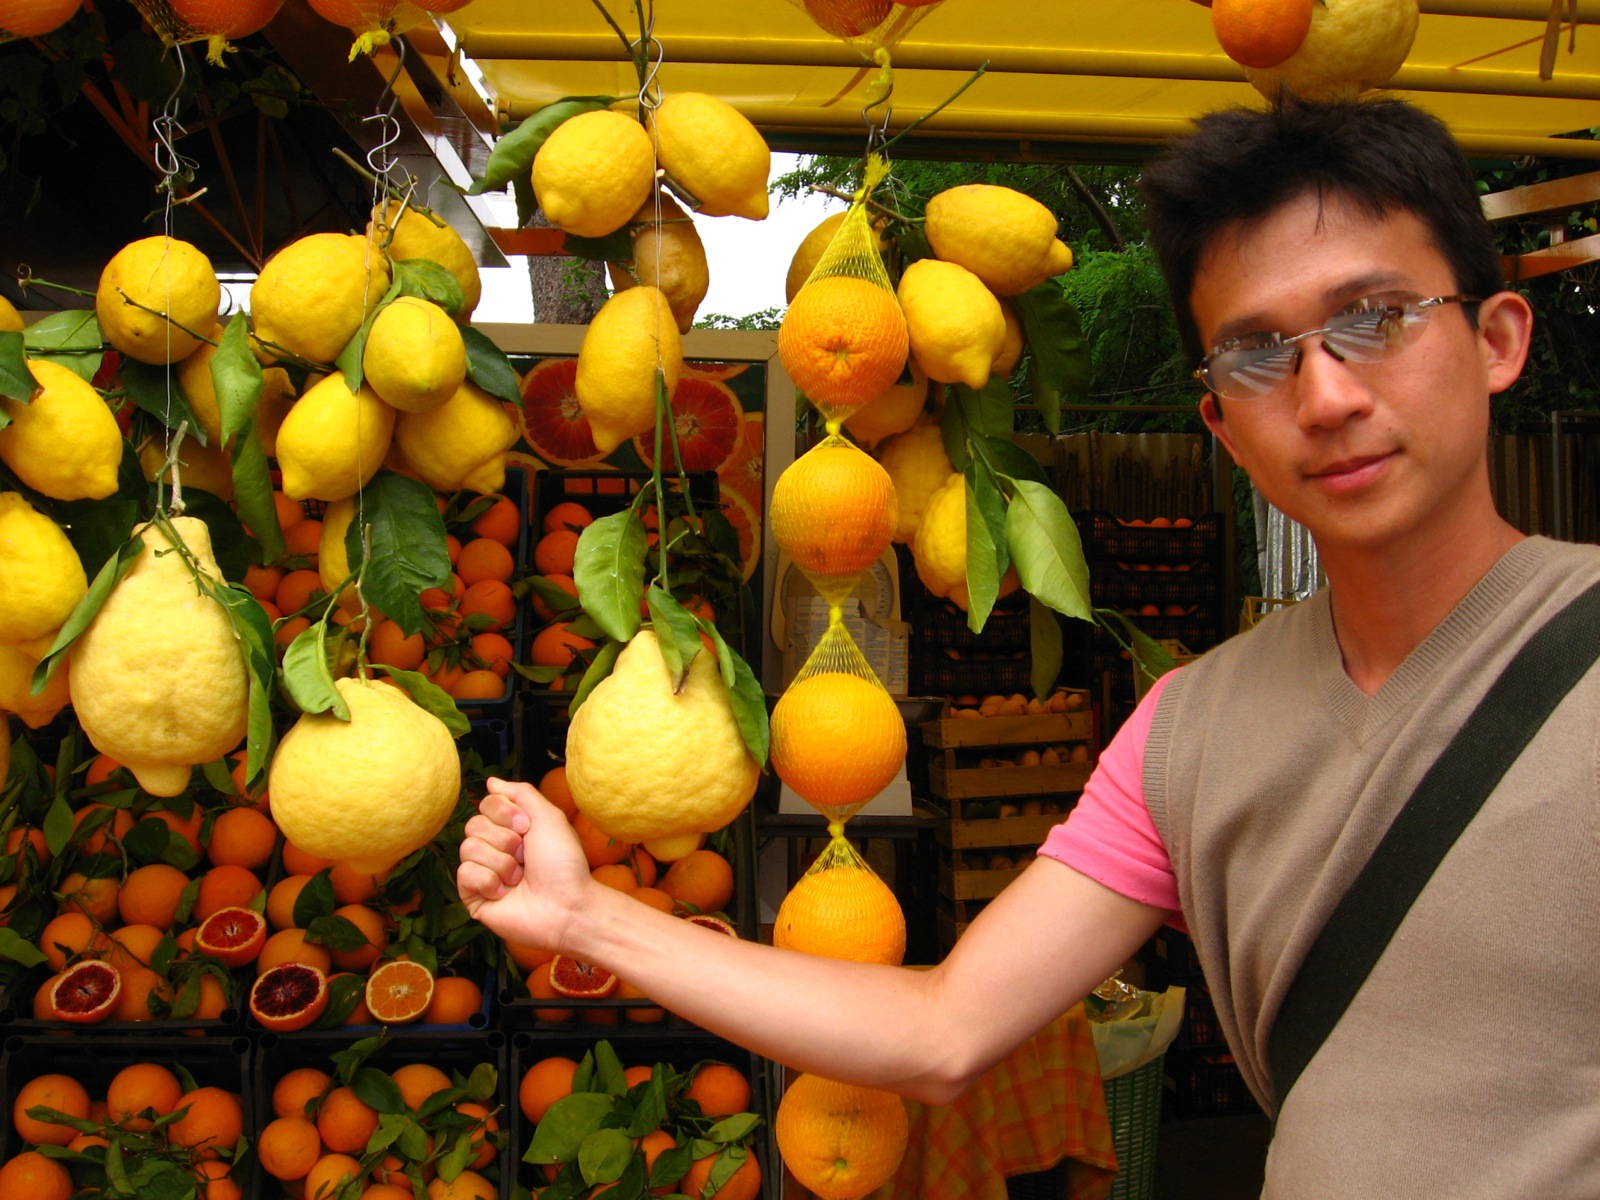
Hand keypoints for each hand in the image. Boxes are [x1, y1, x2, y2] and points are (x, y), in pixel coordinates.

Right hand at [457, 776, 591, 950]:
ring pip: (468, 848)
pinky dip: (489, 881)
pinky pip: (464, 874)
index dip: (505, 813)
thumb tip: (491, 781)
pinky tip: (505, 893)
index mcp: (512, 829)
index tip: (527, 827)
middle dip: (504, 839)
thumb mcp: (548, 816)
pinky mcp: (474, 897)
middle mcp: (495, 848)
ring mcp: (483, 873)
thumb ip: (520, 793)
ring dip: (501, 862)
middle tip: (525, 856)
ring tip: (519, 878)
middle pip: (473, 824)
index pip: (486, 804)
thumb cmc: (563, 863)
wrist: (566, 905)